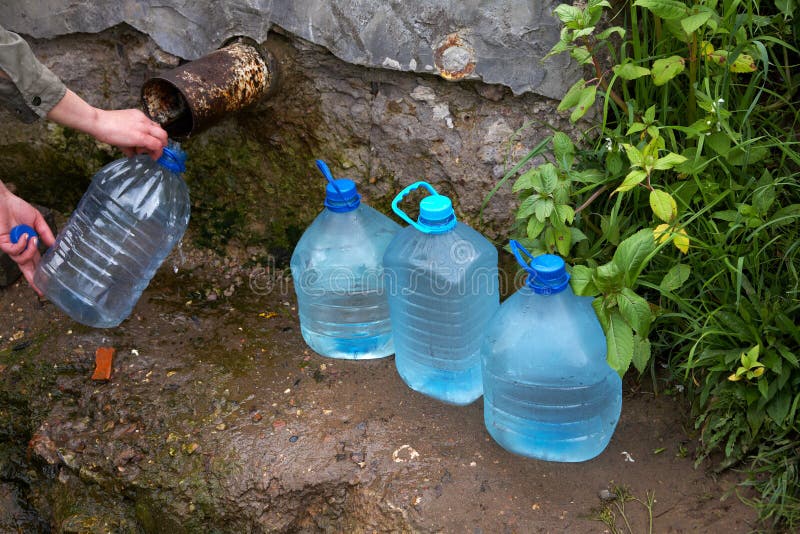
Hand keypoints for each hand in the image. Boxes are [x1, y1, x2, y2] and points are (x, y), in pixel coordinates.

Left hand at [0, 183, 55, 295]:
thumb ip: (46, 233)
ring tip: (33, 239)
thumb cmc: (18, 208)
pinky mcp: (2, 243)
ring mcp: (10, 246)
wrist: (2, 200)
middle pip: (26, 268)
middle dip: (33, 279)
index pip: (35, 262)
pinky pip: (14, 250)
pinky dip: (22, 244)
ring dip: (30, 251)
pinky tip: (25, 235)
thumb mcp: (37, 220)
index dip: (40, 274)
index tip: (45, 286)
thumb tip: (54, 246)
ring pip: (22, 259)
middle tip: (40, 289)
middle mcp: (19, 248)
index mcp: (28, 244)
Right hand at [47, 90, 167, 159]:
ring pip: (163, 137)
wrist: (98, 121)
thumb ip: (129, 142)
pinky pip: (156, 145)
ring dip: (160, 147)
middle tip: (155, 151)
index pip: (154, 126)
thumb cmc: (105, 125)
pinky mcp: (141, 136)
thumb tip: (132, 154)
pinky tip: (152, 157)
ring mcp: (144, 127)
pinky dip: (157, 152)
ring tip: (151, 154)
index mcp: (139, 116)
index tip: (151, 145)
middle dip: (162, 142)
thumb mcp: (121, 131)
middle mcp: (144, 120)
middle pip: (162, 131)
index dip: (155, 137)